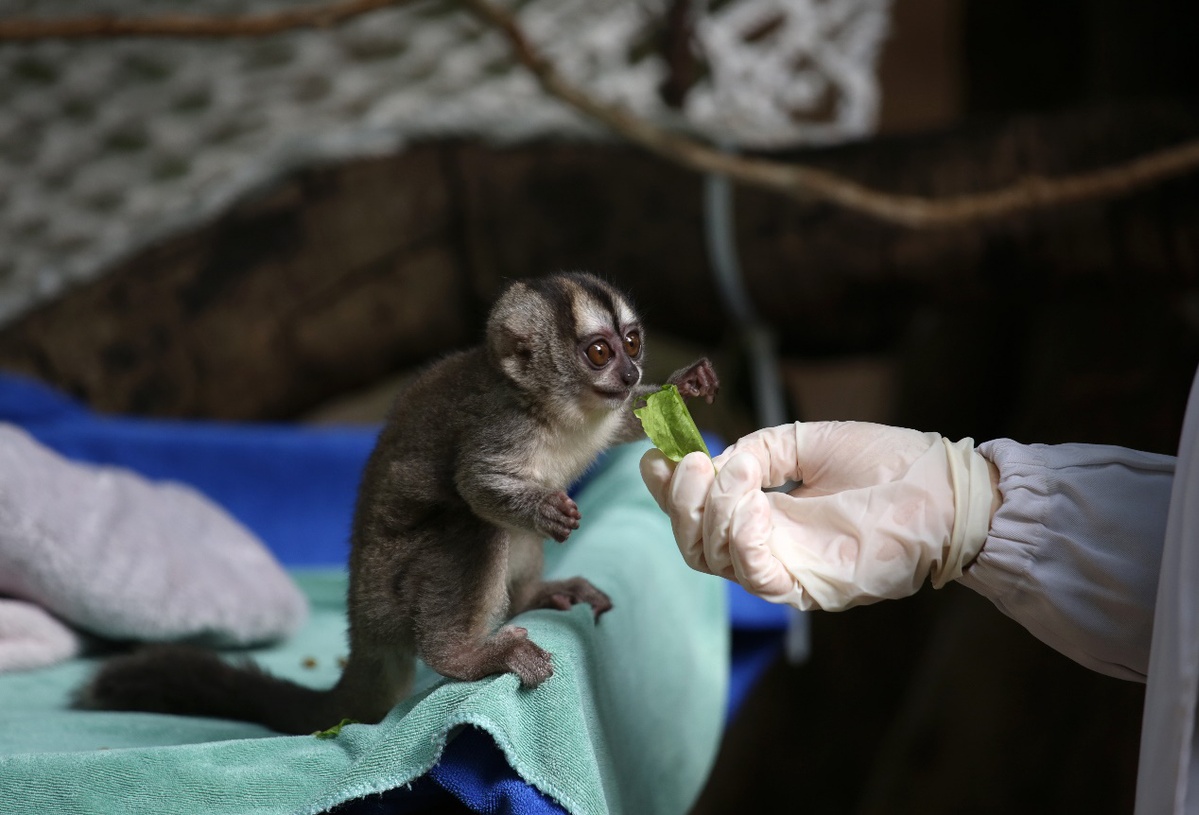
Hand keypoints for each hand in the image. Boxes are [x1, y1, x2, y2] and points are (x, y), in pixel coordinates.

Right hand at [639, 422, 999, 610]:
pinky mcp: (808, 587)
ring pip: (711, 558)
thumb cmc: (889, 464)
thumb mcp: (808, 441)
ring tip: (731, 477)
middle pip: (692, 542)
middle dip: (678, 501)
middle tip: (690, 464)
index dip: (666, 488)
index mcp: (764, 511)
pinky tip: (752, 508)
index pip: (697, 512)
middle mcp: (766, 545)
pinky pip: (754, 575)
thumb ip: (756, 450)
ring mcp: (785, 568)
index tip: (654, 455)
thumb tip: (715, 464)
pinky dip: (741, 538)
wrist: (946, 489)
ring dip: (709, 512)